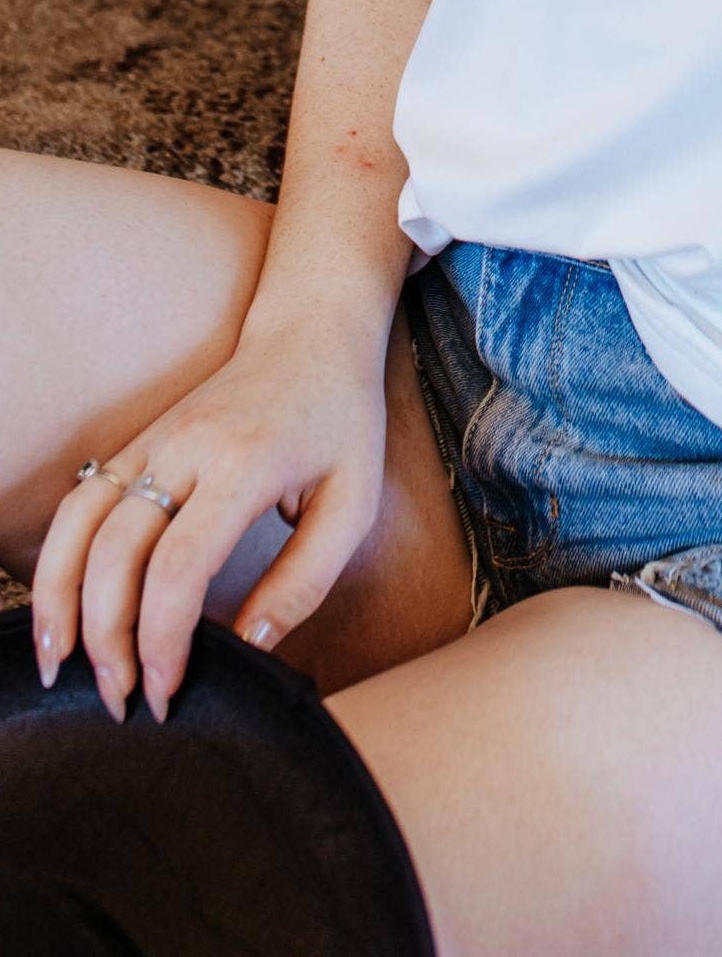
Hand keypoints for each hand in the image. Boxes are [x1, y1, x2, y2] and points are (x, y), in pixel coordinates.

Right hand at [31, 317, 388, 726]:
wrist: (312, 332)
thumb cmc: (340, 421)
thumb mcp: (354, 503)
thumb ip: (304, 579)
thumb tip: (249, 646)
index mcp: (244, 464)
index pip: (180, 565)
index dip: (163, 639)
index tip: (167, 691)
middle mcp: (186, 448)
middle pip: (117, 552)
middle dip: (107, 637)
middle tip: (121, 699)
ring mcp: (153, 440)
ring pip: (79, 524)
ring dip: (59, 600)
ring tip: (63, 668)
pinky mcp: (137, 441)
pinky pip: (79, 503)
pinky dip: (57, 559)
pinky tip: (60, 609)